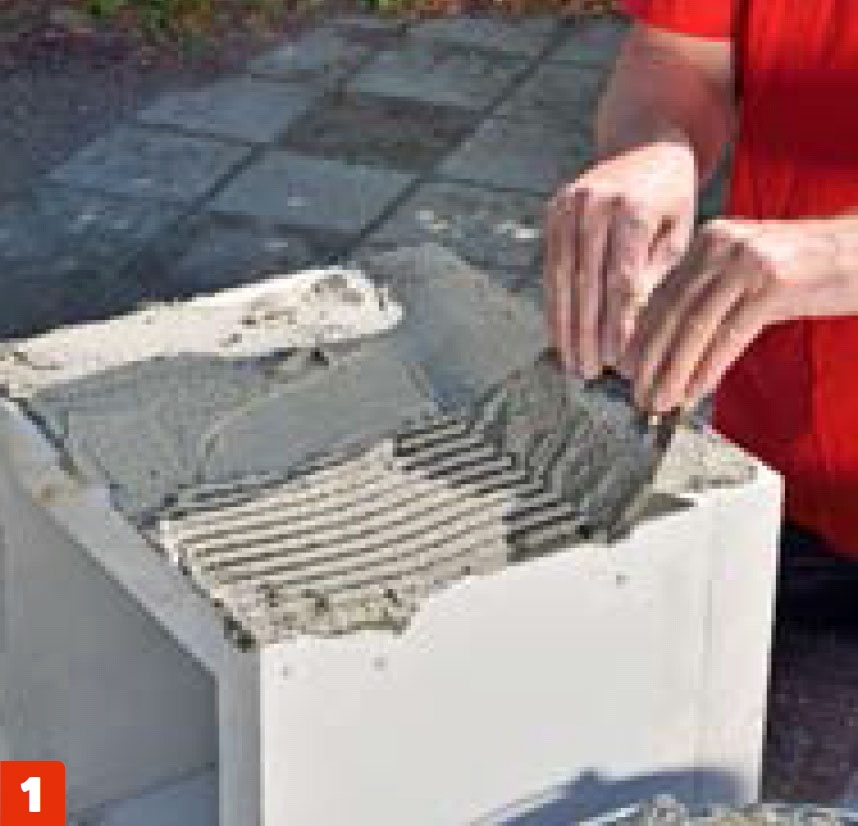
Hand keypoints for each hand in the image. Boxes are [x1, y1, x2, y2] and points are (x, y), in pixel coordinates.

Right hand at [543, 137, 696, 377]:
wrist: (644, 143)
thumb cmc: (671, 199)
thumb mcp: (679, 234)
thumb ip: (657, 278)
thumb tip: (637, 336)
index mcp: (634, 208)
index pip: (622, 279)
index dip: (618, 323)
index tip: (618, 360)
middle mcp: (595, 204)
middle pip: (587, 283)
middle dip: (587, 333)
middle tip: (590, 372)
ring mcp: (568, 206)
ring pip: (563, 278)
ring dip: (565, 326)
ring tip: (572, 362)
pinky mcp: (553, 211)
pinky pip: (551, 266)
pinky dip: (554, 304)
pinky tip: (559, 334)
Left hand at [621, 216, 855, 412]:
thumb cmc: (810, 272)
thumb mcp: (750, 275)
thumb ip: (713, 297)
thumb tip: (672, 344)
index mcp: (710, 239)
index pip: (663, 294)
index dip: (641, 336)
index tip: (627, 369)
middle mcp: (722, 244)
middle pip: (671, 310)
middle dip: (649, 359)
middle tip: (636, 394)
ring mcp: (748, 261)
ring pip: (694, 326)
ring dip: (672, 371)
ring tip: (659, 400)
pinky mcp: (774, 283)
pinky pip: (729, 335)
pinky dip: (707, 368)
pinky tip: (693, 392)